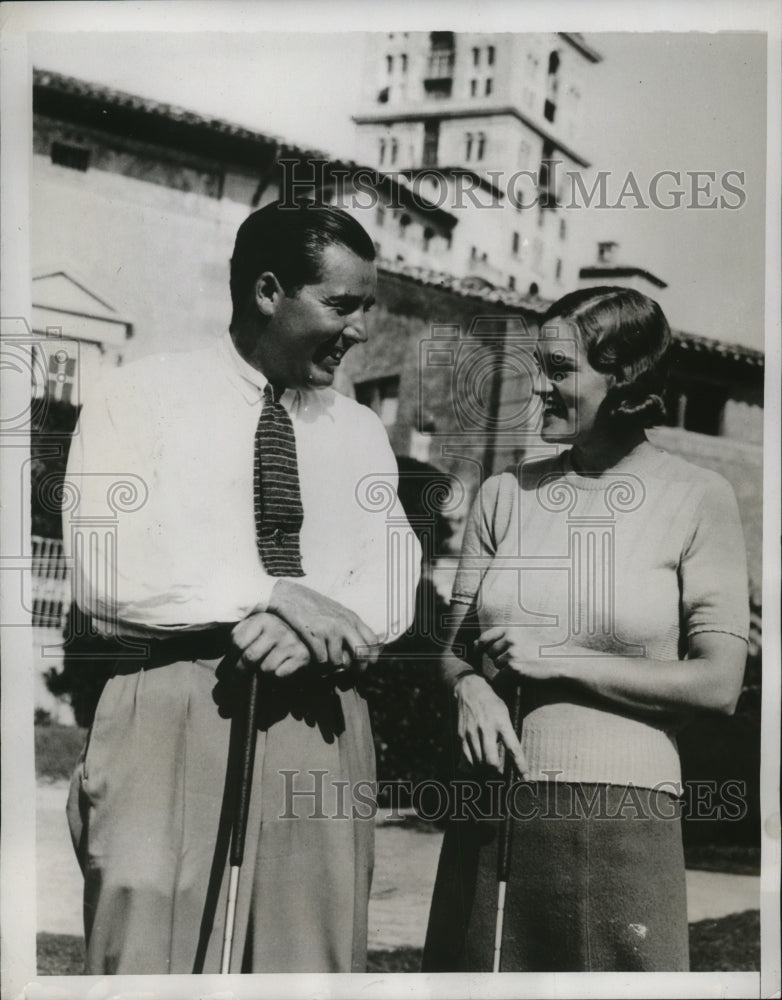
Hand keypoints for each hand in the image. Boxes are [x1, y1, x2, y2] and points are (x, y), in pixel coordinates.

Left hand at [231, 611, 309, 677]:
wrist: (307, 635)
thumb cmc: (273, 636)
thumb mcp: (256, 631)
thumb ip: (238, 642)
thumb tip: (220, 673)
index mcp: (261, 619)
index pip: (236, 642)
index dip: (231, 657)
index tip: (232, 663)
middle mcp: (277, 628)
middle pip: (249, 657)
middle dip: (240, 672)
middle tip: (238, 678)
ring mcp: (290, 641)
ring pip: (265, 668)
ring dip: (263, 672)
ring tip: (266, 667)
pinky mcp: (301, 655)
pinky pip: (280, 674)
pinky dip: (279, 676)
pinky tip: (281, 668)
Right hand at [266, 579, 381, 671]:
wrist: (290, 596)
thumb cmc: (313, 605)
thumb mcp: (337, 611)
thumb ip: (349, 625)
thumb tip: (362, 645)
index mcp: (351, 618)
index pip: (372, 640)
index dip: (371, 655)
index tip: (367, 663)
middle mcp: (344, 624)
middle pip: (361, 654)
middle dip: (358, 667)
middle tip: (352, 672)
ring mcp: (329, 630)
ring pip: (337, 661)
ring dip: (331, 663)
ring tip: (324, 655)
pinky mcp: (315, 636)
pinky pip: (321, 659)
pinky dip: (317, 659)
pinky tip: (313, 651)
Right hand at [454, 673, 527, 776]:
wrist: (470, 689)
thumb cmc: (492, 703)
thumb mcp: (505, 713)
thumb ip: (507, 733)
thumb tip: (511, 756)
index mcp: (502, 723)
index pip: (513, 749)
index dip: (520, 765)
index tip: (525, 778)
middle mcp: (486, 729)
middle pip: (491, 762)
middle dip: (496, 772)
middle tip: (500, 775)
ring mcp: (472, 733)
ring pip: (479, 762)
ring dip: (485, 769)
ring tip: (489, 768)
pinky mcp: (461, 735)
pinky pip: (467, 757)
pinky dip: (473, 764)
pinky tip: (477, 763)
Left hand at [475, 628, 564, 681]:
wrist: (561, 661)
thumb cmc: (543, 650)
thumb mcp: (523, 636)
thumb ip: (501, 638)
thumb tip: (474, 644)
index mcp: (512, 630)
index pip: (486, 637)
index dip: (480, 645)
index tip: (478, 651)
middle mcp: (511, 639)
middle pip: (490, 653)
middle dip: (498, 658)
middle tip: (516, 660)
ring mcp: (512, 653)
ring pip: (497, 665)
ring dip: (505, 668)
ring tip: (523, 666)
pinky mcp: (515, 668)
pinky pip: (501, 676)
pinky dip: (508, 678)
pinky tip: (522, 675)